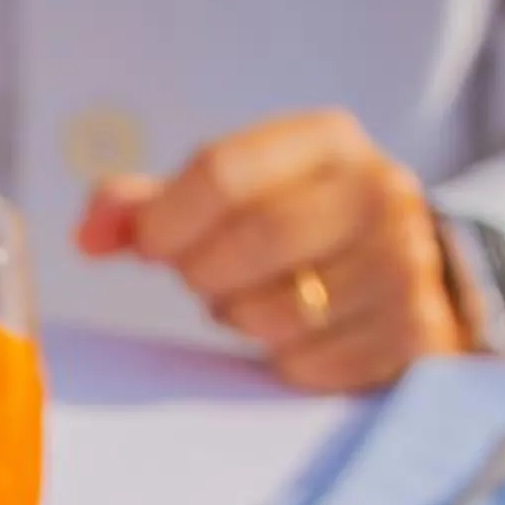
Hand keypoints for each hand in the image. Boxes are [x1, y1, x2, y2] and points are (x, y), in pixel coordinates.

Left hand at [76, 108, 466, 392]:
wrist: (411, 280)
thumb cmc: (294, 234)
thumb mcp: (230, 203)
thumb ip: (150, 208)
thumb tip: (88, 234)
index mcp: (327, 141)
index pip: (221, 171)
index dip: (165, 220)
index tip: (147, 249)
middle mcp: (381, 189)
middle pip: (250, 240)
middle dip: (206, 276)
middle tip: (207, 285)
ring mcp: (408, 258)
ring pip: (278, 311)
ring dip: (245, 321)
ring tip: (262, 305)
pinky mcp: (416, 329)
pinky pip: (308, 363)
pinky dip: (284, 363)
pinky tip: (302, 338)